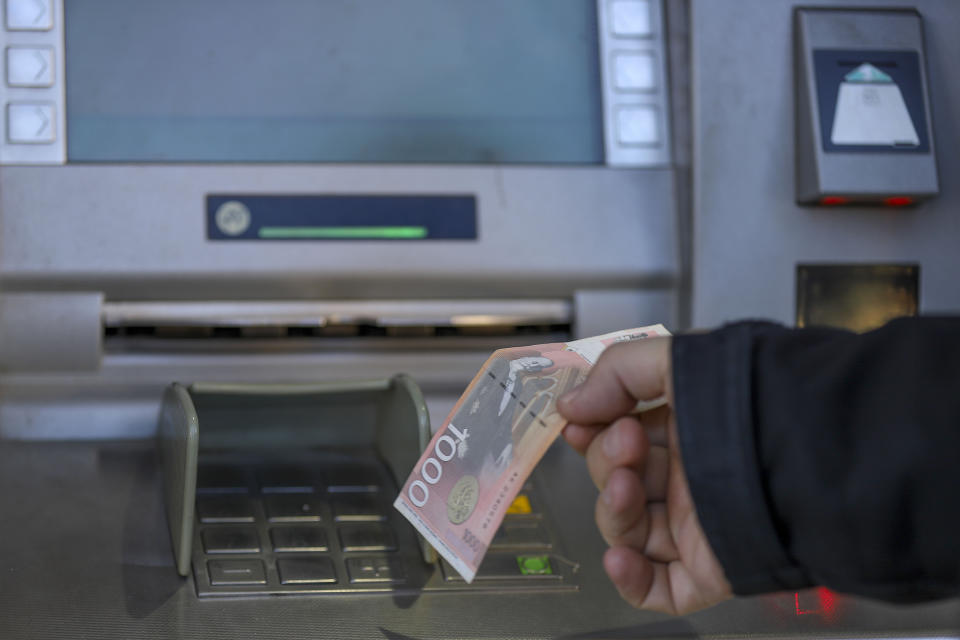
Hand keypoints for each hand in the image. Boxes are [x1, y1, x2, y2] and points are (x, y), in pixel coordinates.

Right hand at [558, 337, 731, 614]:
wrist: (806, 445)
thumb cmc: (749, 396)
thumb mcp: (676, 359)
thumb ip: (616, 374)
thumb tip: (569, 406)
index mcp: (683, 430)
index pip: (617, 440)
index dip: (592, 433)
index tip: (577, 422)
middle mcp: (687, 478)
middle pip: (616, 481)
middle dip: (608, 460)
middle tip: (627, 440)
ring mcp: (696, 526)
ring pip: (628, 531)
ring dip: (613, 509)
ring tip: (624, 485)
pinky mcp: (709, 569)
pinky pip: (659, 587)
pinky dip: (630, 579)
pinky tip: (619, 557)